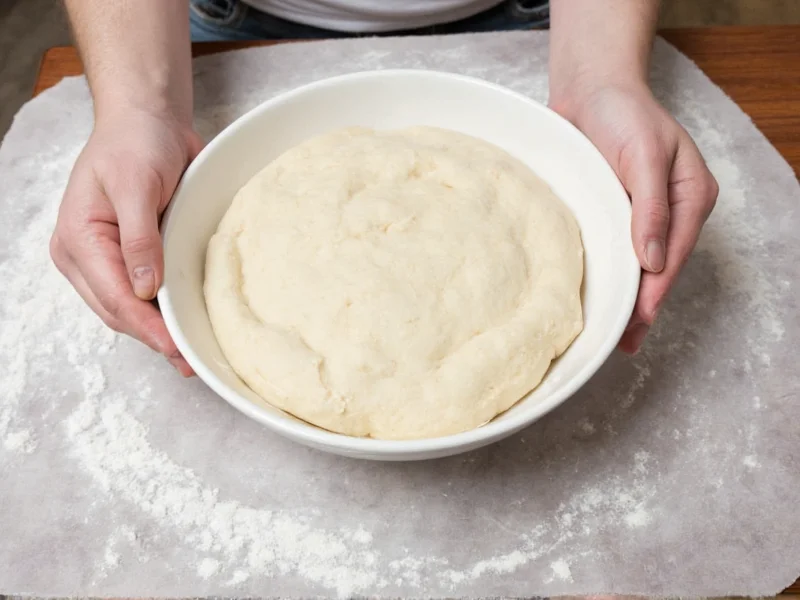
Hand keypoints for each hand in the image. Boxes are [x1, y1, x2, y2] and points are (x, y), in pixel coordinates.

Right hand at [50, 109, 203, 374]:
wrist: (149, 121)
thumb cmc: (136, 143)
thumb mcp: (135, 185)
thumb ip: (139, 238)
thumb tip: (145, 287)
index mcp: (78, 240)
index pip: (113, 296)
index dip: (146, 325)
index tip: (175, 347)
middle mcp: (87, 256)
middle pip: (118, 310)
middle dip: (153, 337)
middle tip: (189, 362)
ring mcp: (108, 259)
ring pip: (130, 308)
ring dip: (158, 329)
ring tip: (190, 354)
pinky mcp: (131, 255)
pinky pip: (144, 292)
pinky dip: (163, 310)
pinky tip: (184, 324)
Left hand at [550, 82, 718, 353]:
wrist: (590, 89)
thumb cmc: (622, 112)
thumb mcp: (646, 154)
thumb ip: (650, 207)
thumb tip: (652, 261)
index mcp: (690, 198)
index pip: (673, 256)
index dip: (654, 292)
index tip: (637, 321)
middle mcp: (668, 211)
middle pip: (657, 268)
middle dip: (642, 305)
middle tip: (623, 342)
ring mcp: (639, 214)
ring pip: (635, 264)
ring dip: (624, 296)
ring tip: (610, 333)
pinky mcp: (613, 212)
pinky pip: (611, 249)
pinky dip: (606, 273)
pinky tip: (595, 295)